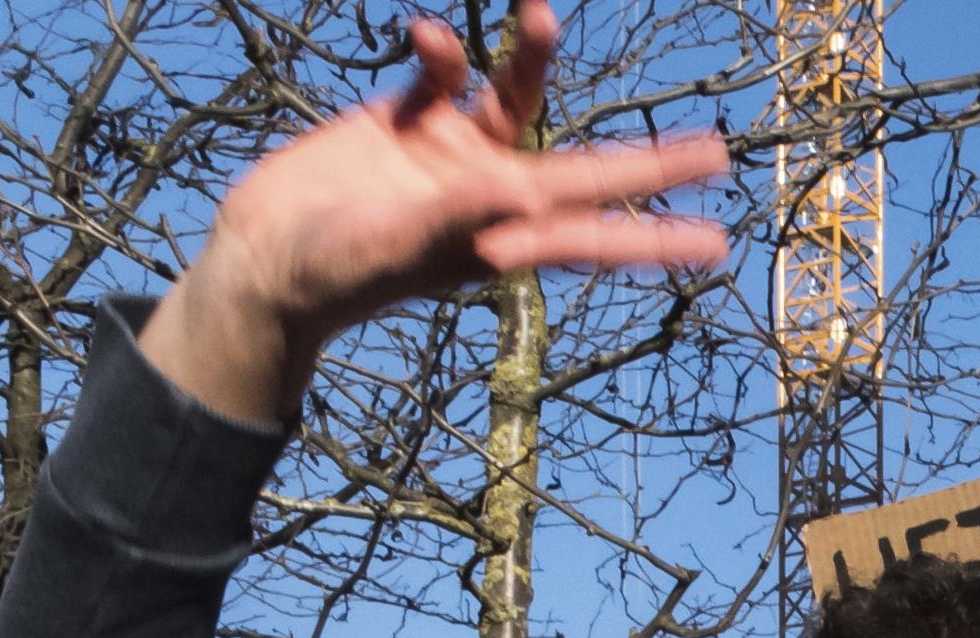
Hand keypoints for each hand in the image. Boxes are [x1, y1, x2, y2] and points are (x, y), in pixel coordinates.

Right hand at [140, 3, 726, 419]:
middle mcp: (489, 194)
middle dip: (648, 160)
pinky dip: (440, 47)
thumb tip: (517, 193)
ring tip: (542, 11)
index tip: (714, 241)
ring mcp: (450, 154)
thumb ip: (457, 216)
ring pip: (517, 96)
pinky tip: (425, 33)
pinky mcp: (404, 120)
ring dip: (533, 56)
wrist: (262, 256)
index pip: (594, 233)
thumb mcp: (397, 246)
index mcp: (500, 238)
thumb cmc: (331, 271)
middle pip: (585, 168)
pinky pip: (443, 70)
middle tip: (717, 151)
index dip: (655, 235)